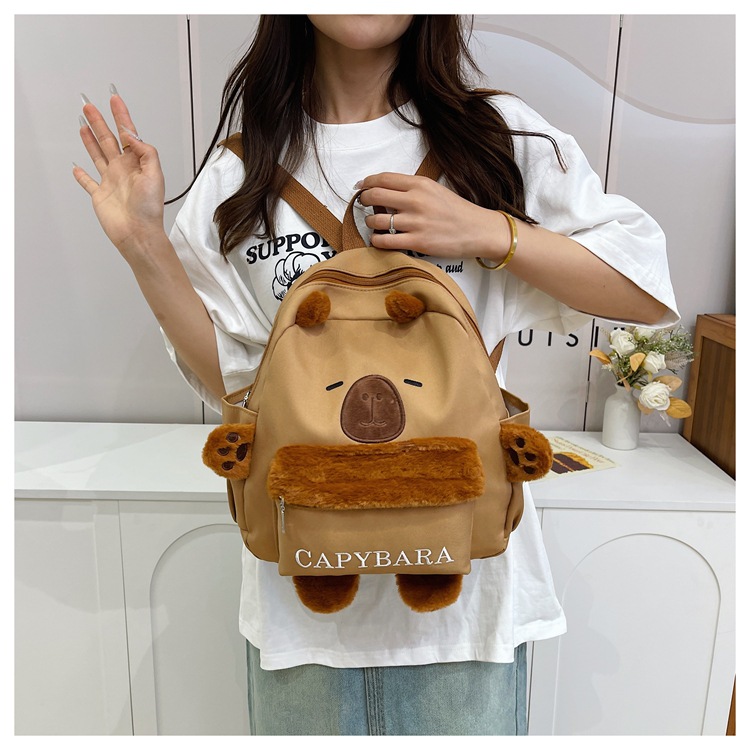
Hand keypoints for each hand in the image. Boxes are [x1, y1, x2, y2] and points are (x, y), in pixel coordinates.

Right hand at [73, 91, 166, 257]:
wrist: (137, 233)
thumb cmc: (149, 208)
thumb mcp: (155, 174)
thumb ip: (145, 152)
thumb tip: (132, 136)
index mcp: (136, 164)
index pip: (127, 134)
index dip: (121, 116)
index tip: (115, 99)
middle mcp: (122, 170)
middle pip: (108, 140)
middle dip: (100, 122)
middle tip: (89, 105)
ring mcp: (110, 182)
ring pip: (97, 155)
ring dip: (90, 140)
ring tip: (83, 124)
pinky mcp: (100, 195)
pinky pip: (88, 182)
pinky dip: (81, 175)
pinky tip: (76, 168)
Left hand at [359, 172, 507, 259]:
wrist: (478, 230)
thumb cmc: (457, 211)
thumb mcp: (435, 190)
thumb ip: (411, 189)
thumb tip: (385, 191)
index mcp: (420, 184)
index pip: (383, 178)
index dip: (366, 183)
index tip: (361, 188)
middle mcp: (415, 200)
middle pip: (374, 196)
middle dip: (364, 201)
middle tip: (364, 206)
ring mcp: (415, 222)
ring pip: (376, 220)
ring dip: (370, 223)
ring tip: (375, 224)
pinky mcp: (417, 242)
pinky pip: (384, 240)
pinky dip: (376, 240)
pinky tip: (380, 239)